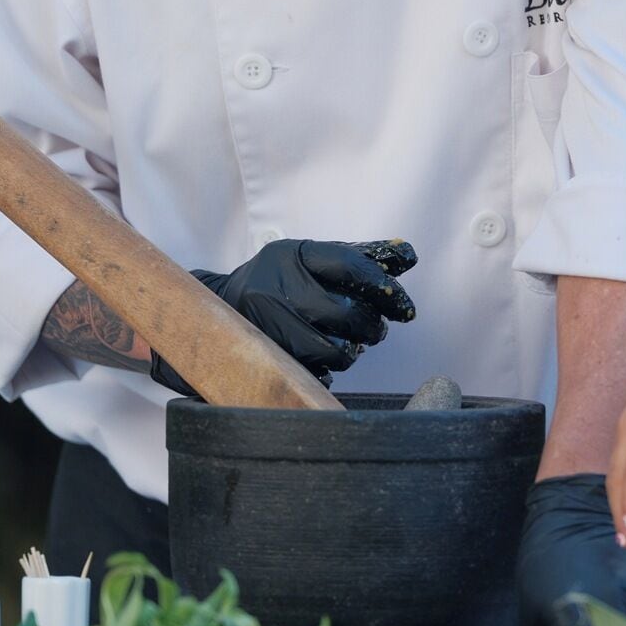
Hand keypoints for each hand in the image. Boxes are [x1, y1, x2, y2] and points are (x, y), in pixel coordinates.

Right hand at [181, 238, 416, 382]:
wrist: (218, 307)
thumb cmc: (279, 282)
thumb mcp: (311, 261)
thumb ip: (359, 258)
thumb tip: (407, 256)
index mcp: (290, 255)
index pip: (350, 266)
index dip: (384, 287)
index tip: (405, 308)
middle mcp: (272, 286)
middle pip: (343, 312)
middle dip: (371, 326)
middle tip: (377, 331)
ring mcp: (261, 323)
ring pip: (329, 348)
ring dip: (351, 351)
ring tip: (353, 345)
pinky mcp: (258, 356)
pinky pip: (310, 371)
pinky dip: (328, 368)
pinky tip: (327, 358)